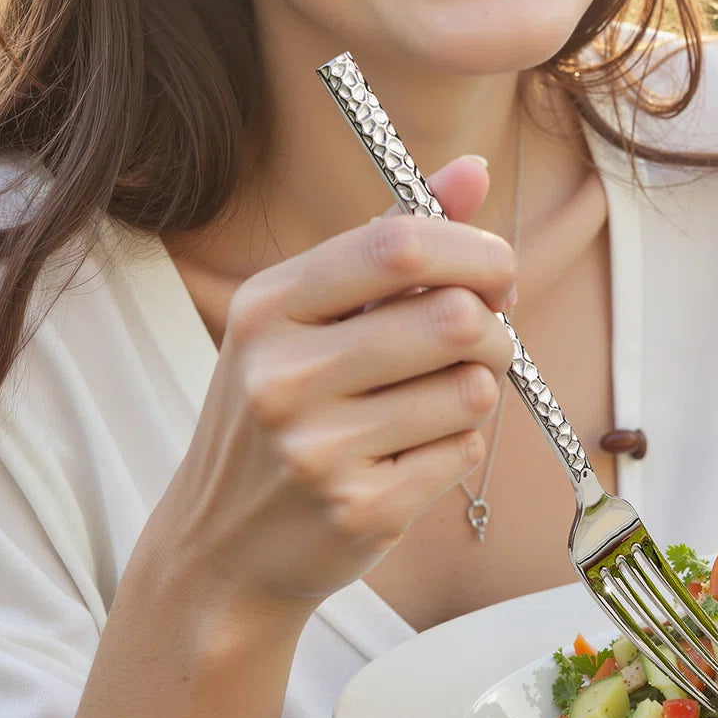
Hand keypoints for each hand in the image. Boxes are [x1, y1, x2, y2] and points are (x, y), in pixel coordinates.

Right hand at [149, 155, 515, 614]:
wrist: (221, 549)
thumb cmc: (280, 410)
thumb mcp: (308, 316)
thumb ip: (392, 239)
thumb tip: (475, 168)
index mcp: (268, 307)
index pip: (401, 245)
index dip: (475, 250)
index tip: (496, 272)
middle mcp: (283, 375)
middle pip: (456, 318)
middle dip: (493, 328)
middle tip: (479, 341)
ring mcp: (318, 450)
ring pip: (473, 390)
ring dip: (477, 390)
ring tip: (433, 401)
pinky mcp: (360, 510)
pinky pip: (465, 452)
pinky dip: (459, 446)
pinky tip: (410, 455)